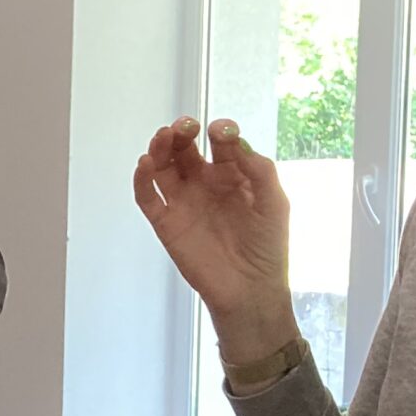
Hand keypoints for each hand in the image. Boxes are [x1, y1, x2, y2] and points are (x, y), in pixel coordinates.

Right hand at [131, 118, 296, 359]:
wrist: (250, 289)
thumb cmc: (267, 247)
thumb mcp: (273, 203)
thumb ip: (259, 170)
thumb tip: (235, 141)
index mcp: (233, 175)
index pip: (221, 143)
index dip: (220, 131)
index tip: (220, 130)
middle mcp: (204, 183)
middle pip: (185, 148)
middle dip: (182, 132)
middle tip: (184, 126)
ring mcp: (183, 202)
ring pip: (163, 166)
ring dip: (160, 147)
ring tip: (163, 136)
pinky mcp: (166, 222)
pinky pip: (147, 197)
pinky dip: (141, 179)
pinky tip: (145, 163)